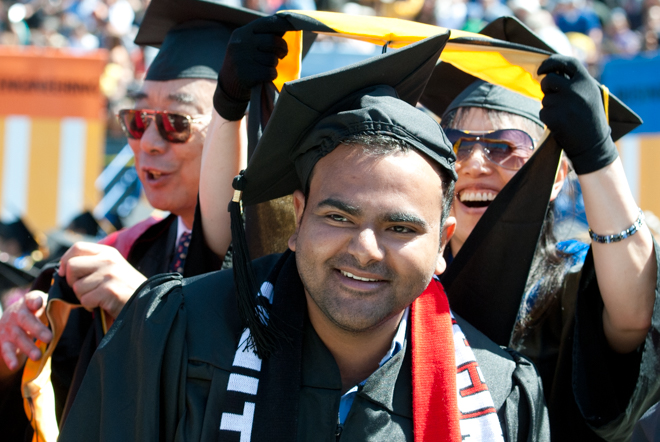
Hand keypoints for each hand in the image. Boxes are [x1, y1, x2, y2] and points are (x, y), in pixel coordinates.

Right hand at [0, 291, 50, 372]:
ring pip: (18, 337)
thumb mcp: (43, 307)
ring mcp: (9, 328)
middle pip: (25, 320)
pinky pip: (5, 350)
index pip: (31, 299)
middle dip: (37, 329)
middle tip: (49, 338)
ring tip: (38, 356)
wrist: (10, 321)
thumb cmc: (35, 313)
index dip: (34, 300)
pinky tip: (14, 365)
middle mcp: (17, 313)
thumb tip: (78, 304)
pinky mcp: (3, 341)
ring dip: (27, 347)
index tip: (39, 303)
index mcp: (28, 303)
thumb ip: (56, 307)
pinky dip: (9, 358)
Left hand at [58, 242, 146, 318]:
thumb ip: (93, 263)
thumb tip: (63, 268)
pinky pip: (85, 300)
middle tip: (83, 289)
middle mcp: (108, 260)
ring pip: (77, 286)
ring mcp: (109, 275)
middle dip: (71, 281)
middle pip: (71, 266)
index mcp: (108, 252)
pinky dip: (90, 306)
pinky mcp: (109, 290)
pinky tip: (102, 304)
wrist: (147, 301)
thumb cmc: (125, 287)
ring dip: (83, 297)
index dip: (65, 260)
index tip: (64, 273)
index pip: (77, 247)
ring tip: (98, 298)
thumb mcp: (112, 268)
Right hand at [214, 15, 293, 120]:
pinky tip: (265, 76)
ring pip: (272, 59)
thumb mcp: (249, 44)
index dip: (283, 24)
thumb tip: (285, 27)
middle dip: (282, 48)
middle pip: (272, 40)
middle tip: (282, 54)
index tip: (295, 26)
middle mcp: (241, 43)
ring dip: (274, 65)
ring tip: (267, 66)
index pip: (266, 23)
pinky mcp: (245, 74)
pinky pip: (270, 72)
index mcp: (242, 32)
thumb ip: (264, 35)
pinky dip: (272, 75)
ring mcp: (242, 59)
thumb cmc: (246, 62)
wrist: (228, 85)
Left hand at [538, 55, 617, 174]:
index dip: (551, 62)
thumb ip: (574, 82)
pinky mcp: (555, 117)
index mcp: (586, 81)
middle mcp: (576, 90)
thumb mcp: (589, 95)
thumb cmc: (589, 119)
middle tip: (551, 96)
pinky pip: (542, 112)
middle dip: (545, 87)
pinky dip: (547, 118)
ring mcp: (565, 103)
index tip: (541, 68)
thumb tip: (550, 72)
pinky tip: (560, 124)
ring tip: (565, 115)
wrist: (593, 144)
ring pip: (545, 98)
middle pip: (549, 79)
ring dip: (549, 106)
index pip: (567, 62)